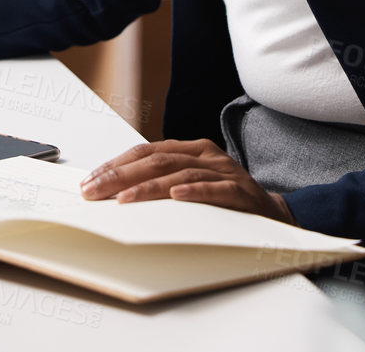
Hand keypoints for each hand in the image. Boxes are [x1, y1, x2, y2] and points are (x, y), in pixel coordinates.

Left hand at [79, 139, 295, 224]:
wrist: (273, 214)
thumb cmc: (226, 199)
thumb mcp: (193, 184)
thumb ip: (163, 182)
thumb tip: (116, 192)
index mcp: (191, 150)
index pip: (146, 152)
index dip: (117, 164)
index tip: (91, 180)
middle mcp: (206, 156)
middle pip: (156, 160)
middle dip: (120, 175)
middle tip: (94, 190)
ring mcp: (224, 171)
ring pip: (180, 173)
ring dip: (148, 187)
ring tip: (123, 198)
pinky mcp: (240, 192)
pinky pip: (214, 189)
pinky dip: (194, 191)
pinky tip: (176, 196)